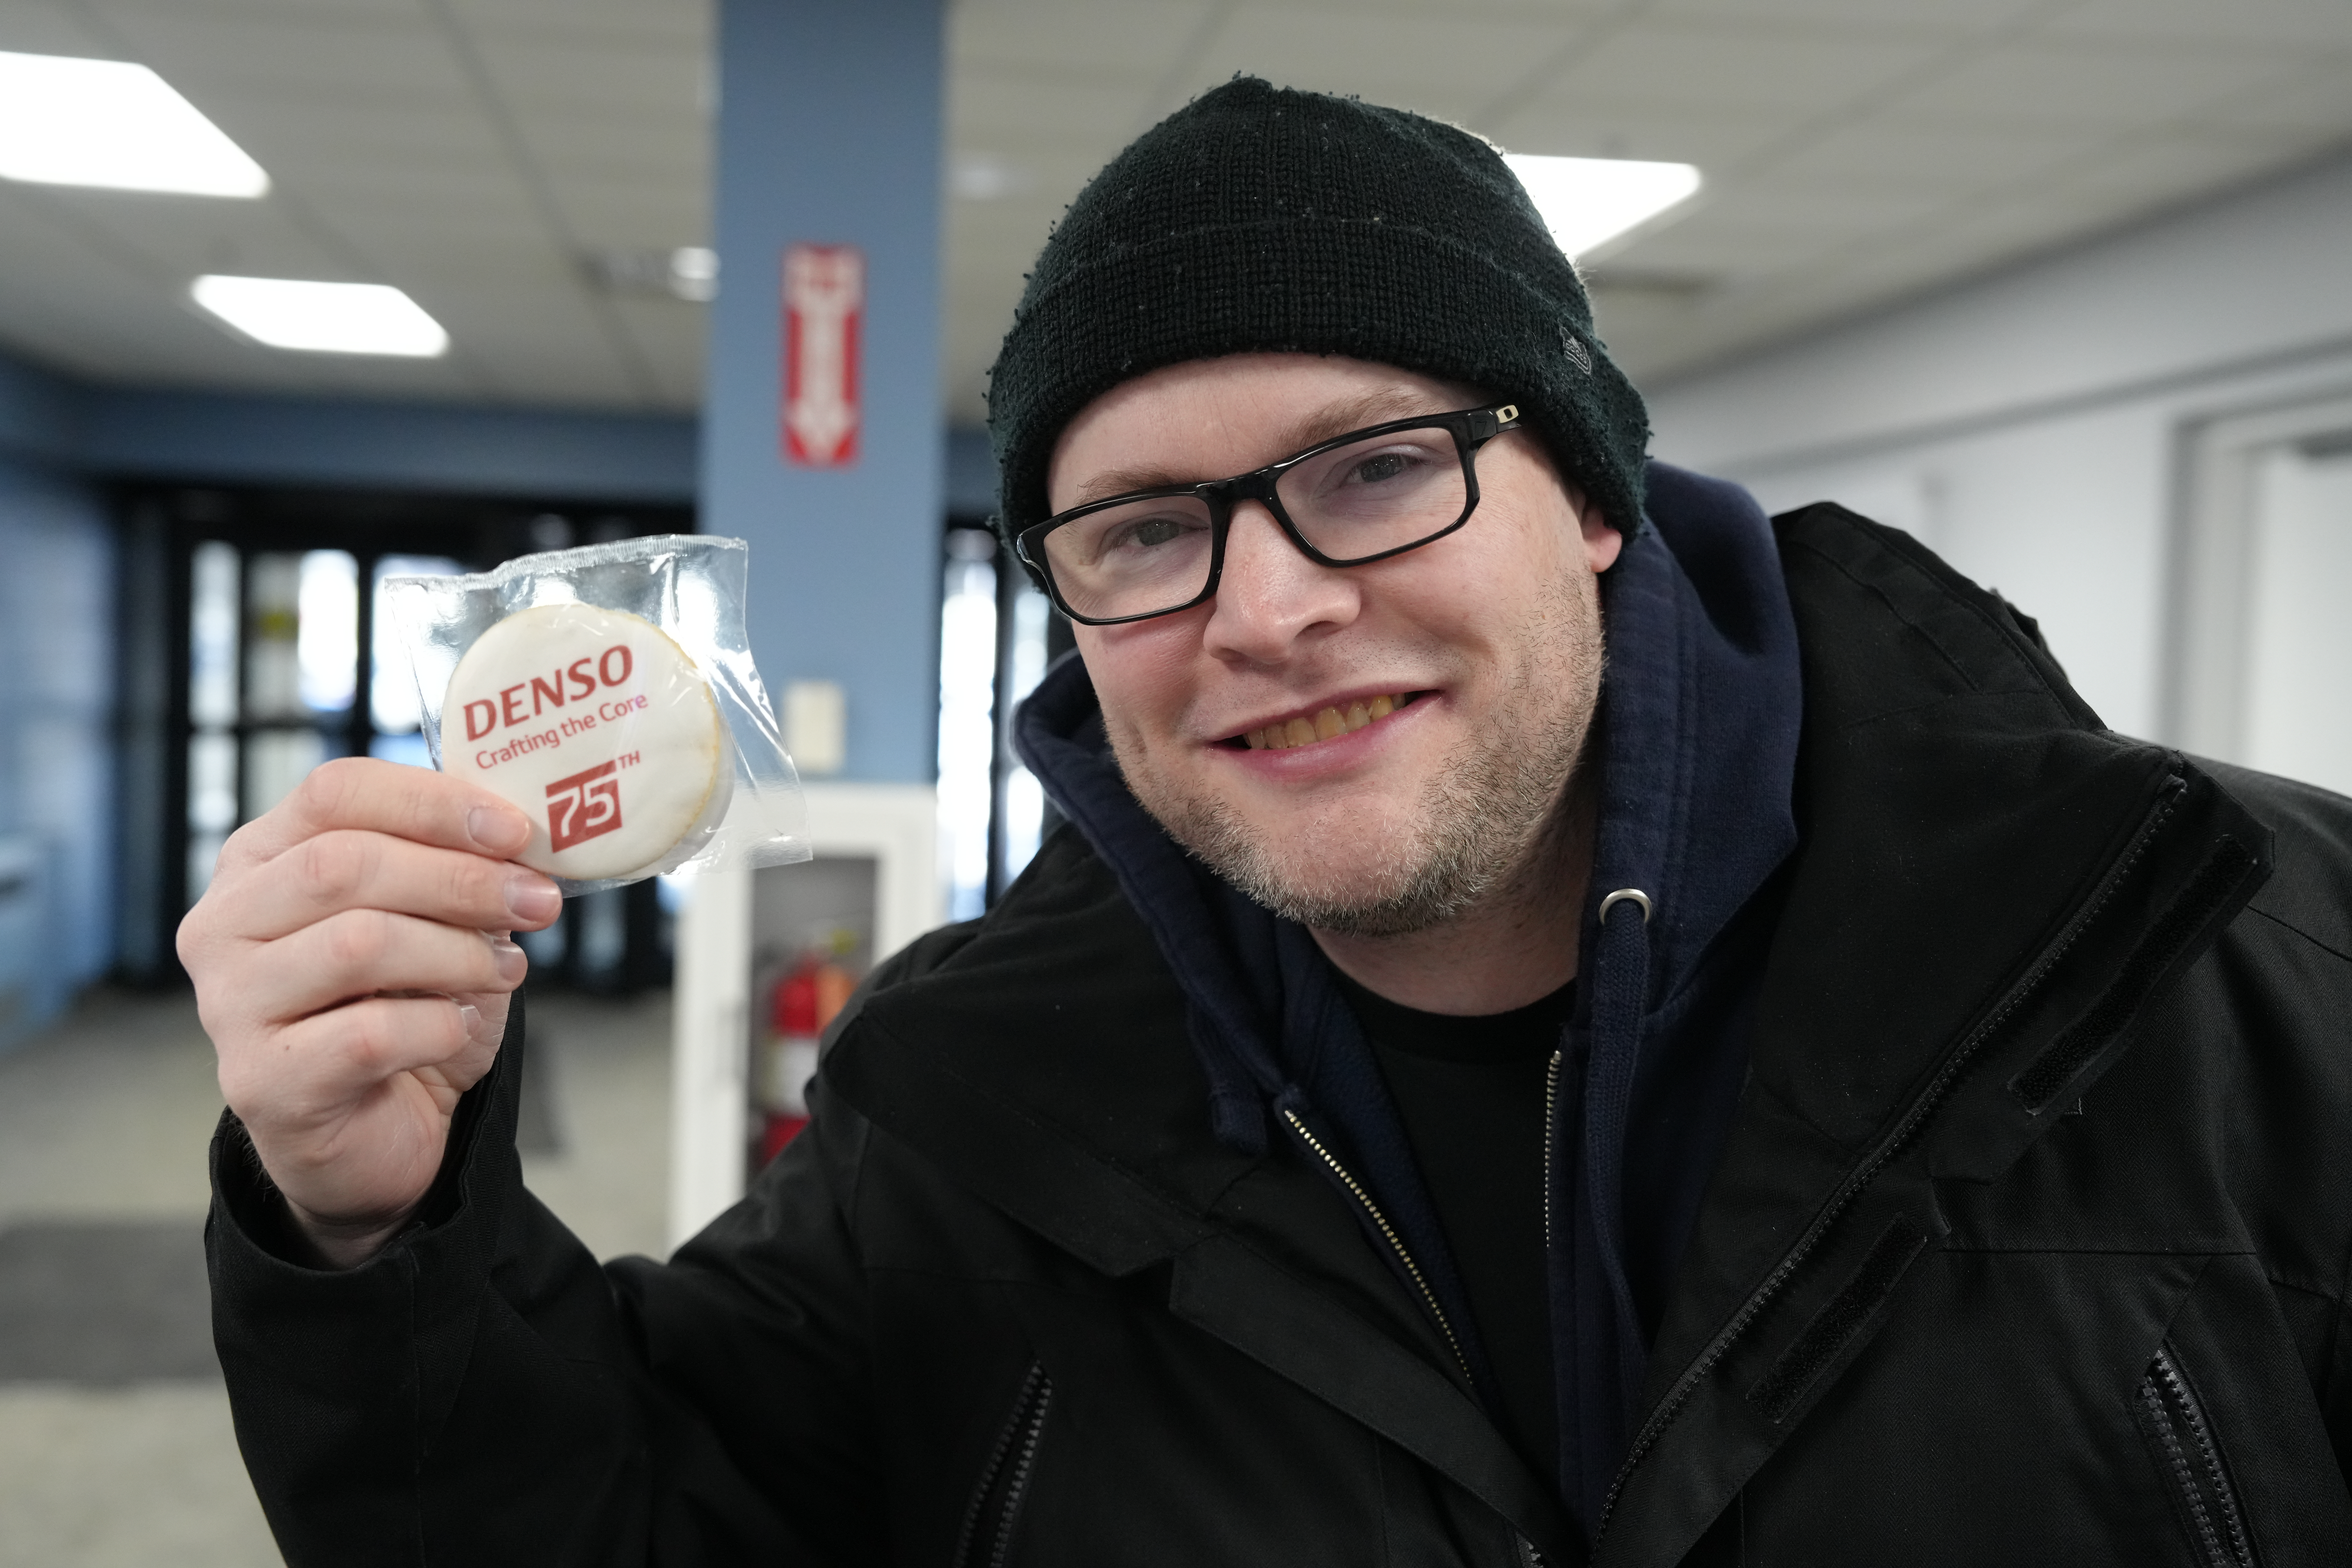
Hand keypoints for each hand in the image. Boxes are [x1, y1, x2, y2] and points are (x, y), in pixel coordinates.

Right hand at [179, 758, 561, 1267]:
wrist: (380, 1129)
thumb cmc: (404, 1009)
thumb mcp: (433, 921)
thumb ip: (455, 869)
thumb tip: (519, 839)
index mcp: (259, 861)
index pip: (333, 792)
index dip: (432, 802)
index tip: (515, 829)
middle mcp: (223, 924)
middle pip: (343, 865)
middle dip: (459, 879)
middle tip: (536, 901)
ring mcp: (230, 1004)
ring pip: (358, 944)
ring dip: (456, 954)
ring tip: (505, 970)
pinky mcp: (262, 1081)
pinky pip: (370, 1034)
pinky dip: (438, 1027)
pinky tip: (458, 1027)